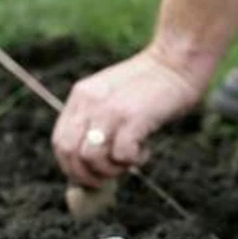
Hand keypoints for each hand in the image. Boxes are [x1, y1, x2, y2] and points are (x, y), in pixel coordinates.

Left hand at [52, 47, 206, 187]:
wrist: (178, 60)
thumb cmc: (150, 85)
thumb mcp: (112, 97)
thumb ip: (96, 121)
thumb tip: (90, 165)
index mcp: (80, 97)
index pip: (59, 141)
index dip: (70, 166)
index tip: (88, 175)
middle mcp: (89, 103)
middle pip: (69, 152)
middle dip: (85, 175)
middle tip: (107, 178)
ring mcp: (109, 110)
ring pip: (91, 158)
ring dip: (111, 170)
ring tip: (130, 160)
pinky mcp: (132, 117)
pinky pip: (121, 154)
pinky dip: (132, 161)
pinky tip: (145, 150)